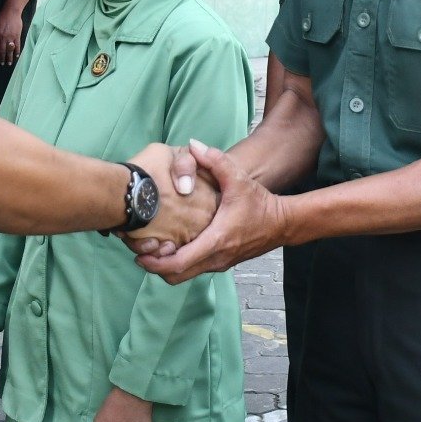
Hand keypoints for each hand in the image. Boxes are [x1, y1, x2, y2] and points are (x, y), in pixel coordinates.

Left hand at [0, 8, 23, 66]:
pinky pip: (17, 45)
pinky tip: (17, 56)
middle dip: (2, 58)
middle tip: (2, 64)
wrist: (11, 12)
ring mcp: (11, 37)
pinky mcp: (17, 36)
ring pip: (9, 50)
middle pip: (2, 51)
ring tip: (9, 63)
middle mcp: (3, 38)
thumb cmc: (1, 18)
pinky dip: (17, 51)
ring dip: (9, 57)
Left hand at [135, 140, 288, 284]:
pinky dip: (178, 264)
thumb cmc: (260, 203)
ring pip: (183, 276)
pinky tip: (172, 245)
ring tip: (152, 248)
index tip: (138, 252)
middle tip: (138, 249)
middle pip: (175, 276)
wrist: (282, 223)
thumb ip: (215, 160)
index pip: (178, 263)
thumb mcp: (238, 179)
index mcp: (216, 240)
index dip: (155, 261)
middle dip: (154, 266)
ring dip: (165, 267)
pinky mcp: (221, 264)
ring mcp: (218, 264)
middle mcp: (215, 258)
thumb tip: (192, 145)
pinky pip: (193, 270)